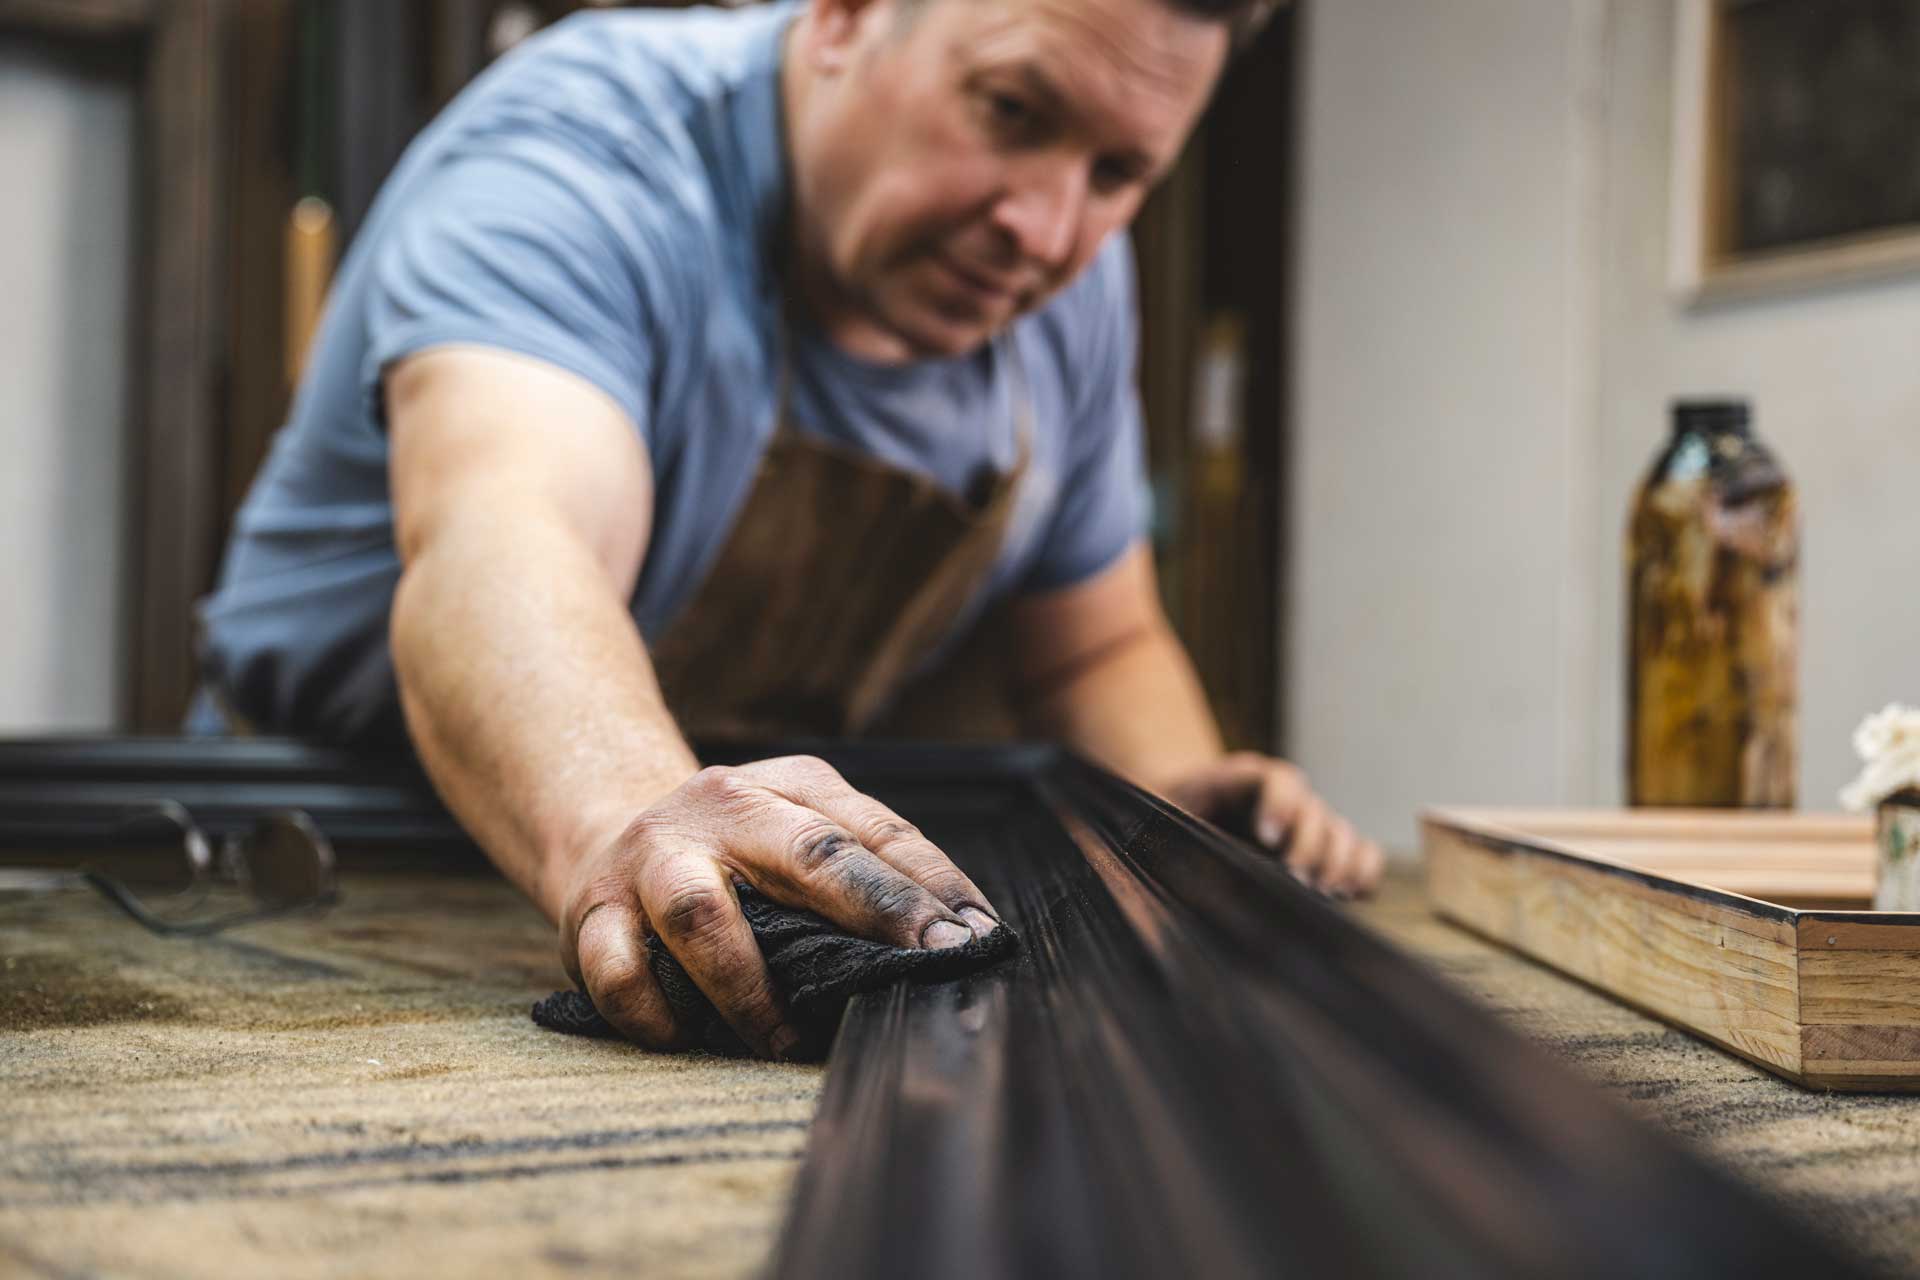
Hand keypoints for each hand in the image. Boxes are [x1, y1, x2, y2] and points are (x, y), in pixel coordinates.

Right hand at [557, 755, 998, 1058]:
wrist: (607, 827)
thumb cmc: (736, 854)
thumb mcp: (799, 834)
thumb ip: (862, 876)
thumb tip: (952, 947)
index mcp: (789, 786)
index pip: (875, 831)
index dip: (931, 885)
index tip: (978, 937)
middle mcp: (722, 807)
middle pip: (807, 853)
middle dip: (878, 910)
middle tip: (927, 964)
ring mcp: (652, 858)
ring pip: (698, 912)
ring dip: (748, 987)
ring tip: (782, 1039)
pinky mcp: (591, 911)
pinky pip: (620, 971)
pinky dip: (655, 1014)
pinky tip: (683, 1037)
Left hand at [1162, 752, 1383, 897]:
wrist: (1182, 808)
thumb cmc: (1166, 817)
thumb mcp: (1158, 820)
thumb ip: (1170, 838)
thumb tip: (1186, 877)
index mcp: (1242, 780)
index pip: (1278, 779)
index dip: (1280, 804)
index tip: (1266, 837)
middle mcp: (1284, 798)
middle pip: (1315, 812)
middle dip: (1309, 847)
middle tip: (1295, 880)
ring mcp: (1308, 824)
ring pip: (1342, 834)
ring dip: (1338, 864)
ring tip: (1320, 893)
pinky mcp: (1323, 852)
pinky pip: (1362, 854)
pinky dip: (1363, 873)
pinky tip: (1348, 895)